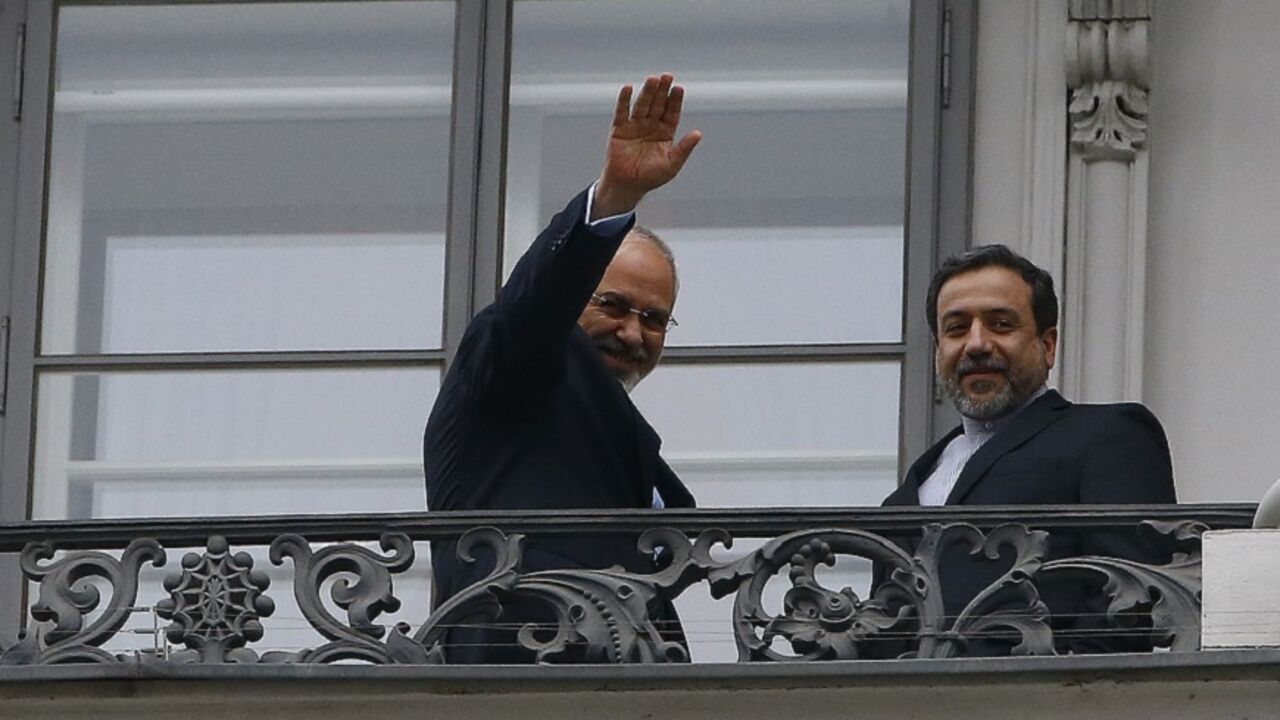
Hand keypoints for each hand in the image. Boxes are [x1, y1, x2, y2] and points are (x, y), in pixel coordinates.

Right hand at [592, 73, 701, 219]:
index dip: (675, 101)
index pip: (672, 112)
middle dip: (663, 91)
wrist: (627, 186)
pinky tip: (628, 88)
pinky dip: (624, 100)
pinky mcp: (619, 129)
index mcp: (665, 132)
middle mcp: (651, 125)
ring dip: (647, 92)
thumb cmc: (650, 178)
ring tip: (653, 79)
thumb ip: (684, 148)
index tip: (679, 89)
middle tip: (668, 76)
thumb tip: (698, 133)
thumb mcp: (672, 164)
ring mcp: (635, 125)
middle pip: (658, 104)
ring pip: (642, 105)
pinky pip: (622, 112)